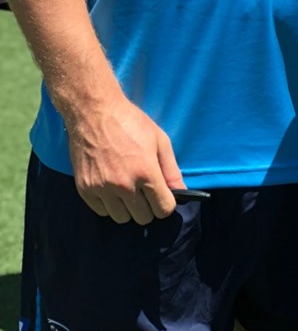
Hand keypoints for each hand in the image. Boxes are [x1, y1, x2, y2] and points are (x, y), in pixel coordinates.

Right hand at [65, 94, 182, 224]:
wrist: (94, 112)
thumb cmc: (131, 123)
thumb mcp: (160, 141)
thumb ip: (171, 170)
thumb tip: (181, 192)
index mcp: (146, 172)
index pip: (163, 209)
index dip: (166, 204)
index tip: (163, 197)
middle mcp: (124, 185)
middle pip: (143, 217)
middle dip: (148, 207)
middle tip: (145, 191)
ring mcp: (102, 188)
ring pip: (122, 218)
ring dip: (128, 208)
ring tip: (128, 189)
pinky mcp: (84, 189)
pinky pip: (102, 212)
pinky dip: (109, 205)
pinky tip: (111, 188)